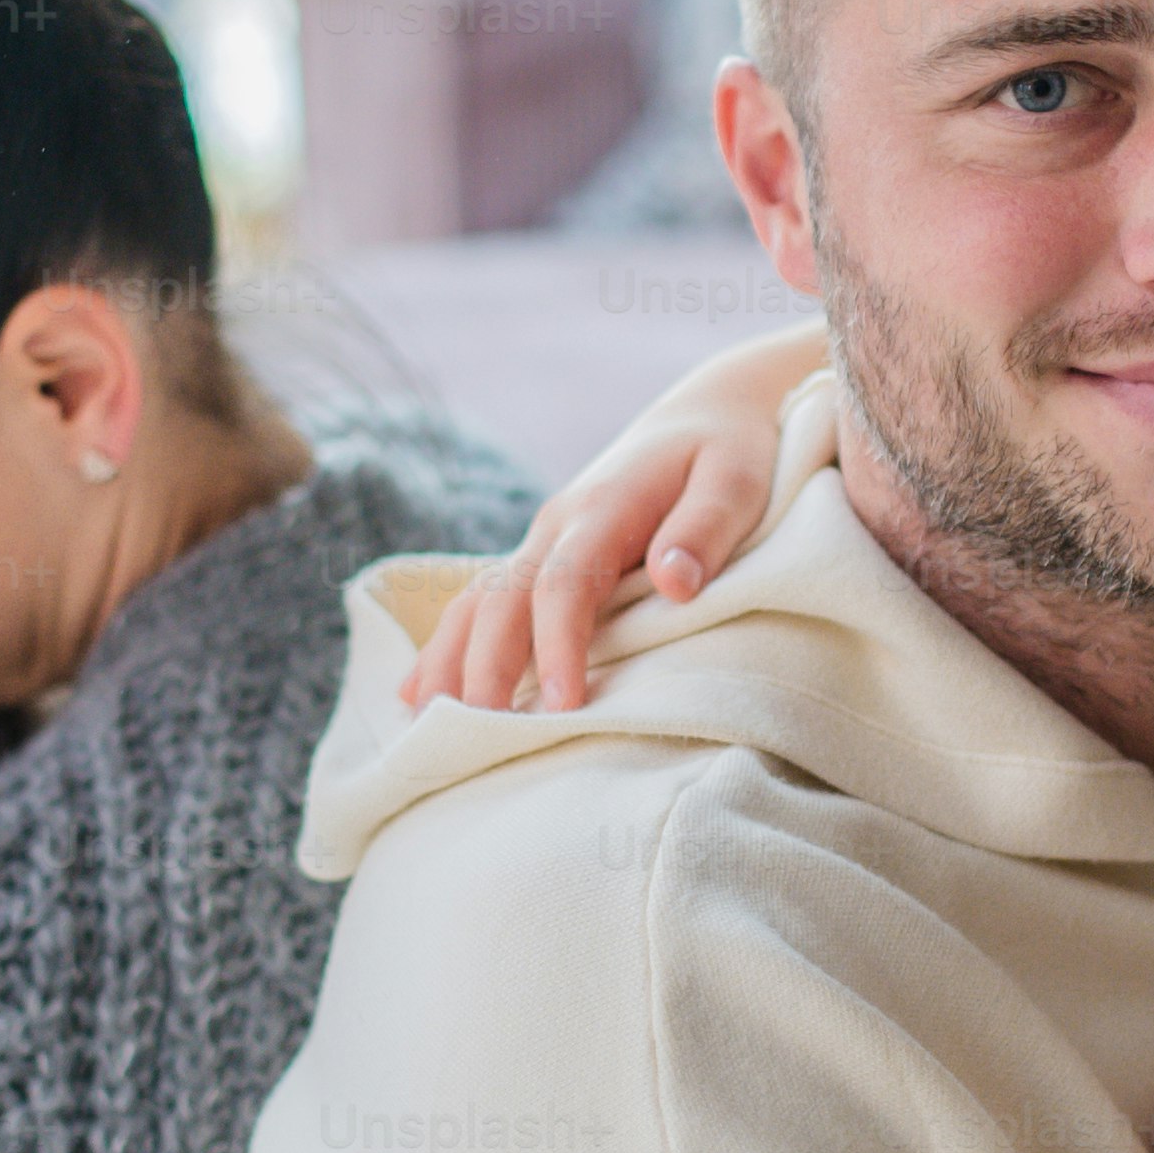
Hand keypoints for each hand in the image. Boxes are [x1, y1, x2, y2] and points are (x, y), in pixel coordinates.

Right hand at [401, 327, 820, 712]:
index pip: (564, 584)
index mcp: (602, 508)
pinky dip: (446, 646)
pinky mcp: (540, 556)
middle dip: (484, 669)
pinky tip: (417, 693)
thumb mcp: (735, 481)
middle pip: (501, 600)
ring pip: (476, 602)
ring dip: (448, 661)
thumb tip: (674, 582)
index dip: (558, 646)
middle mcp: (556, 524)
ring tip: (428, 727)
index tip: (564, 705)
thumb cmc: (731, 452)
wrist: (706, 413)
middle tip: (477, 739)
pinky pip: (479, 603)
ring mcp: (540, 540)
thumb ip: (705, 529)